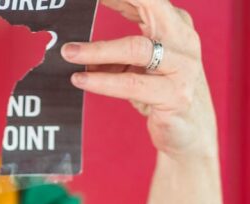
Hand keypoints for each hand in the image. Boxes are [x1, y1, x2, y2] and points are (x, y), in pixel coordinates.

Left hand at [60, 0, 216, 160]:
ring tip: (68, 53)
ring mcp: (183, 66)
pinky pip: (132, 84)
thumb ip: (113, 53)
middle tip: (83, 2)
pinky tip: (80, 80)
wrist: (191, 133)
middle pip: (152, 5)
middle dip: (118, 0)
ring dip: (96, 50)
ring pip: (136, 48)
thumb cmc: (161, 93)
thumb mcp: (137, 66)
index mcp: (173, 25)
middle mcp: (182, 39)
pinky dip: (102, 81)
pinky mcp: (176, 94)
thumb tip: (73, 49)